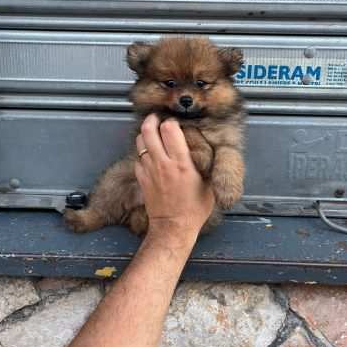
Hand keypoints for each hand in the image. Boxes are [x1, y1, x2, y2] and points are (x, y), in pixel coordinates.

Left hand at [135, 114, 213, 242]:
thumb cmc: (194, 208)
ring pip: (140, 141)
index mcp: (181, 163)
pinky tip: (150, 153)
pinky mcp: (141, 178)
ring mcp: (149, 170)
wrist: (173, 227)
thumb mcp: (208, 184)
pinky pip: (137, 157)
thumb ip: (205, 163)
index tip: (176, 123)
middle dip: (152, 120)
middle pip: (149, 130)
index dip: (172, 122)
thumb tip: (204, 147)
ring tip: (153, 133)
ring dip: (145, 134)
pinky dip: (142, 151)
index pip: (170, 129)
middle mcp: (162, 163)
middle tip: (157, 118)